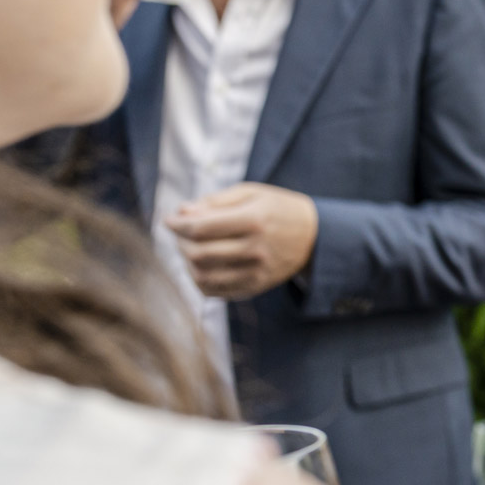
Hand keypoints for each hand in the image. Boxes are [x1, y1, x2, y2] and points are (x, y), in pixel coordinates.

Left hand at [166, 183, 318, 299]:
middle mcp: (255, 249)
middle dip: (180, 242)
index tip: (169, 219)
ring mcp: (256, 272)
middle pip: (199, 253)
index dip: (178, 224)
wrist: (315, 237)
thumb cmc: (278, 209)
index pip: (201, 227)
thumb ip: (215, 202)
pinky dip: (200, 280)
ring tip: (190, 248)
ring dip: (187, 262)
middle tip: (180, 233)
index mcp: (254, 220)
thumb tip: (182, 213)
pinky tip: (201, 265)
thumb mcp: (251, 193)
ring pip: (203, 276)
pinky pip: (215, 291)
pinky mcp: (256, 287)